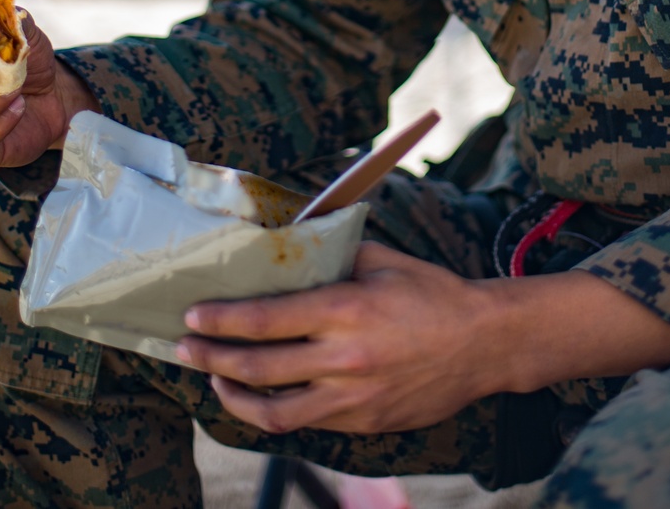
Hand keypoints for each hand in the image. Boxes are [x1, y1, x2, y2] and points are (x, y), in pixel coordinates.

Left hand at [177, 241, 496, 433]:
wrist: (484, 344)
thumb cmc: (431, 293)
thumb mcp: (380, 260)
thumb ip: (331, 255)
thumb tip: (285, 245)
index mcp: (346, 311)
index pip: (266, 320)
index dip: (222, 320)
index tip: (193, 314)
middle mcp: (345, 360)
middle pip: (259, 368)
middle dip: (213, 357)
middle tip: (186, 346)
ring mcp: (354, 399)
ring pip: (275, 412)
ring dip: (235, 395)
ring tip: (215, 377)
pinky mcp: (364, 424)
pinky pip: (308, 422)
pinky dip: (276, 411)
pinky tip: (261, 394)